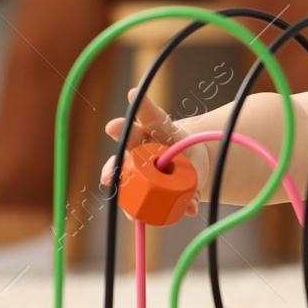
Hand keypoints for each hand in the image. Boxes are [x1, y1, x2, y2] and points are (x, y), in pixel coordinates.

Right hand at [101, 88, 205, 216]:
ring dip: (115, 171)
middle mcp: (144, 142)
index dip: (144, 106)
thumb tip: (190, 207)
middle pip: (131, 136)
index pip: (154, 117)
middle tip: (112, 126)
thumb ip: (194, 184)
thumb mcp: (198, 168)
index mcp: (164, 131)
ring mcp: (135, 160)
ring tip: (109, 178)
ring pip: (122, 164)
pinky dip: (132, 205)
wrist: (184, 167)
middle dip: (121, 131)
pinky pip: (129, 193)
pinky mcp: (131, 181)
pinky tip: (133, 214)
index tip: (132, 93)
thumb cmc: (189, 159)